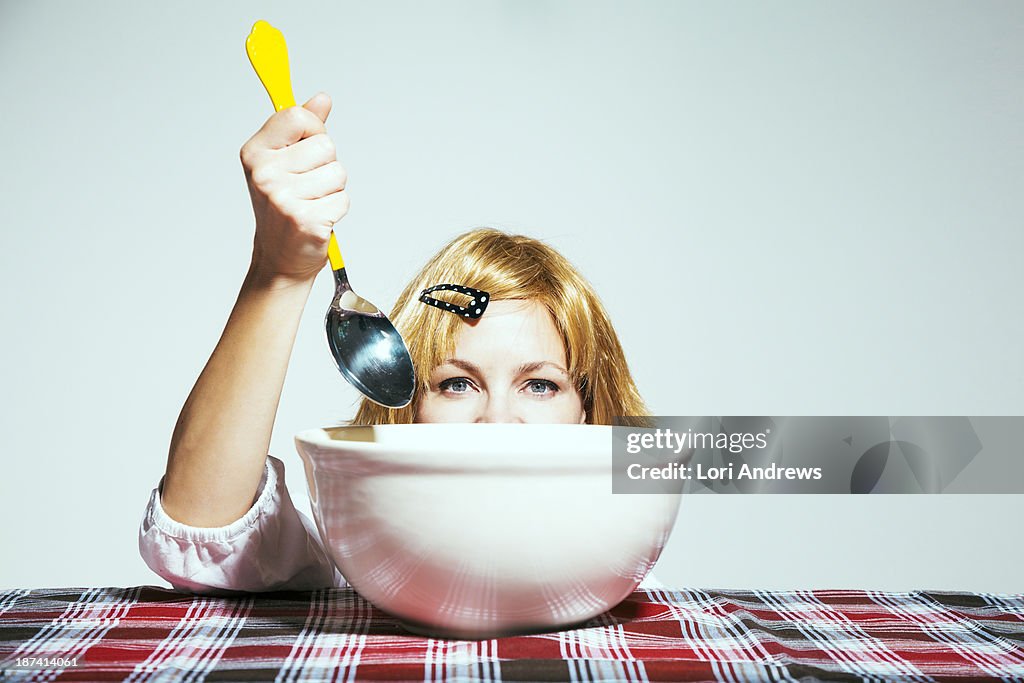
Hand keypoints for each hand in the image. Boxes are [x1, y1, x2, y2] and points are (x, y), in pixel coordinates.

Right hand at [240, 92, 348, 284]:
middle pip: (326, 146)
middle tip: (308, 185)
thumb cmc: (283, 207)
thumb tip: (322, 99)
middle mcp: (265, 174)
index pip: (297, 116)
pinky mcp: (305, 220)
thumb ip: (303, 128)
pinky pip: (343, 199)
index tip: (307, 144)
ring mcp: (283, 198)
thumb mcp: (285, 161)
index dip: (313, 129)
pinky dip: (336, 210)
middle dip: (326, 165)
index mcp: (255, 153)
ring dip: (333, 189)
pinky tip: (318, 219)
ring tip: (312, 203)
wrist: (280, 258)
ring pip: (338, 173)